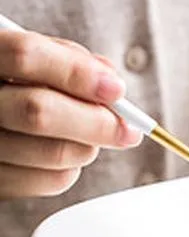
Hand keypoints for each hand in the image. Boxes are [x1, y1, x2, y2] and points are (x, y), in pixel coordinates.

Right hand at [0, 31, 141, 199]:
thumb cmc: (13, 80)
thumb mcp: (31, 55)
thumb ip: (69, 60)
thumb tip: (112, 85)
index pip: (26, 57)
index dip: (78, 74)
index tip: (116, 89)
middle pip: (39, 113)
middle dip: (97, 122)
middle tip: (128, 129)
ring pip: (53, 153)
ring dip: (89, 146)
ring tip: (90, 135)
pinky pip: (51, 181)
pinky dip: (73, 169)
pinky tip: (66, 152)